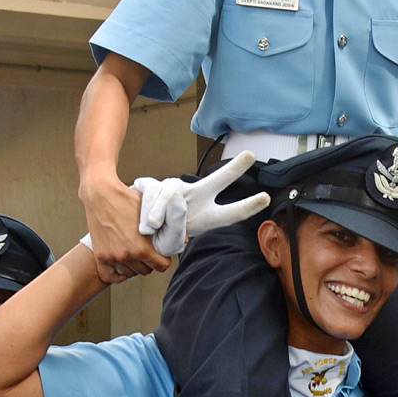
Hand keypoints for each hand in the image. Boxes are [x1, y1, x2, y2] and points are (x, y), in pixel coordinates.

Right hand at [80, 172, 171, 283]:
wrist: (100, 195)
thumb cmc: (126, 200)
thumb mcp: (152, 211)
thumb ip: (169, 227)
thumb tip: (184, 241)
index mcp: (141, 247)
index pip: (162, 266)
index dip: (164, 259)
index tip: (162, 253)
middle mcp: (126, 255)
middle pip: (146, 271)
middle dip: (150, 262)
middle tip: (149, 252)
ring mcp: (112, 257)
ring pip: (130, 273)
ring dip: (135, 266)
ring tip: (137, 255)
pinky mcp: (100, 256)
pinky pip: (109, 276)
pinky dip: (117, 275)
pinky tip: (123, 267)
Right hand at [133, 152, 270, 256]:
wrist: (130, 233)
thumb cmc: (158, 238)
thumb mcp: (170, 241)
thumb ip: (175, 224)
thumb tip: (175, 199)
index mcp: (204, 216)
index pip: (229, 213)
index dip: (248, 206)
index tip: (266, 197)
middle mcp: (193, 197)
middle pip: (217, 180)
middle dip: (234, 168)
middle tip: (251, 155)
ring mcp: (174, 188)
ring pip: (170, 194)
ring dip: (159, 214)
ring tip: (153, 229)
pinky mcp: (153, 184)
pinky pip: (152, 193)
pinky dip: (146, 209)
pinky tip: (143, 219)